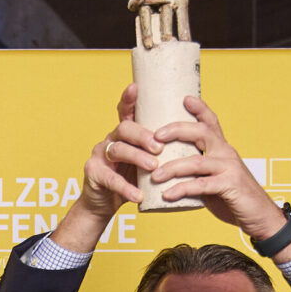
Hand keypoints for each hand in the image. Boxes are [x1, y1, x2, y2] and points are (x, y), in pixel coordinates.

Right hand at [73, 84, 163, 221]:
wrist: (104, 204)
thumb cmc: (131, 180)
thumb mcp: (146, 162)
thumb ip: (163, 150)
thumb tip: (196, 140)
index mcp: (125, 134)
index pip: (126, 111)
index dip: (129, 99)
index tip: (135, 87)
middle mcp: (111, 139)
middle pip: (124, 128)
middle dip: (143, 135)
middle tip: (159, 146)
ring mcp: (100, 156)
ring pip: (118, 150)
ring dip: (137, 157)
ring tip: (153, 167)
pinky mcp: (94, 174)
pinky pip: (111, 179)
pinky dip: (126, 188)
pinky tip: (138, 195)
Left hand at [144, 96, 290, 244]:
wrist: (259, 216)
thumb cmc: (234, 198)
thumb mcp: (215, 180)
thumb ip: (197, 173)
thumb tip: (170, 173)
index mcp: (223, 149)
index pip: (211, 122)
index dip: (199, 109)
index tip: (184, 98)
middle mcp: (226, 153)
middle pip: (201, 132)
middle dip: (176, 131)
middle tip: (155, 137)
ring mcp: (229, 168)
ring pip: (196, 161)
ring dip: (172, 168)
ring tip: (154, 175)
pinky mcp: (229, 185)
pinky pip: (201, 185)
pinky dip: (182, 189)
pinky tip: (167, 195)